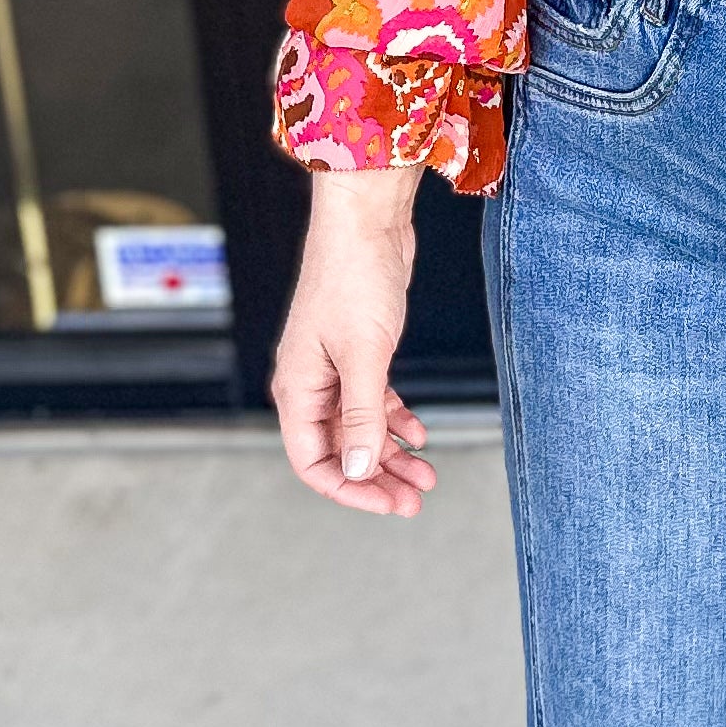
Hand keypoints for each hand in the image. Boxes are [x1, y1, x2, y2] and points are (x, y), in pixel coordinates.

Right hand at [272, 166, 434, 516]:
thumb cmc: (354, 277)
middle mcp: (311, 384)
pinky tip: (420, 435)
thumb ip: (362, 415)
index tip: (388, 505)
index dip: (350, 489)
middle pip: (340, 451)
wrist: (366, 221)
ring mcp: (335, 369)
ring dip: (392, 455)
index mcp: (297, 389)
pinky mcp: (360, 352)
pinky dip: (396, 421)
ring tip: (428, 475)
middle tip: (417, 499)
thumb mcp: (364, 355)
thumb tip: (359, 468)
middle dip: (377, 479)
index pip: (313, 462)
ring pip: (361, 429)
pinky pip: (374, 402)